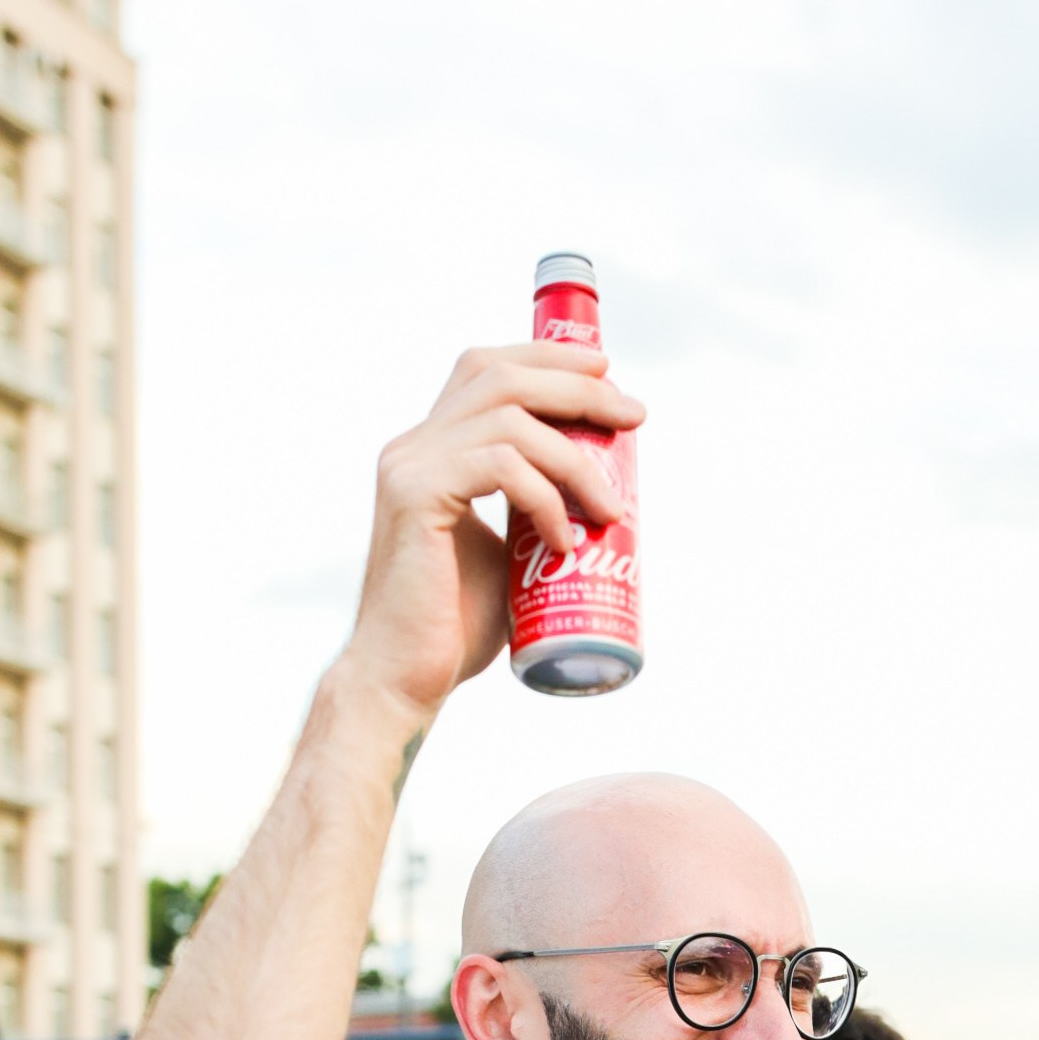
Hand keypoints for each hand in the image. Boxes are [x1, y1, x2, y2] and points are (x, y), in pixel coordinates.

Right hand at [350, 343, 643, 723]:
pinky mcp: (416, 497)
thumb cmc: (456, 626)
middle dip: (577, 388)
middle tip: (632, 418)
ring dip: (575, 459)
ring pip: (510, 420)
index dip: (550, 360)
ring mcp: (409, 467)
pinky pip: (500, 466)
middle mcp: (413, 446)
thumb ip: (531, 507)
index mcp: (431, 450)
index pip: (488, 370)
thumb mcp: (506, 550)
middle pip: (502, 377)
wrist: (405, 680)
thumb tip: (601, 486)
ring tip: (612, 510)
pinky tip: (563, 542)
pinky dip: (545, 497)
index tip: (609, 378)